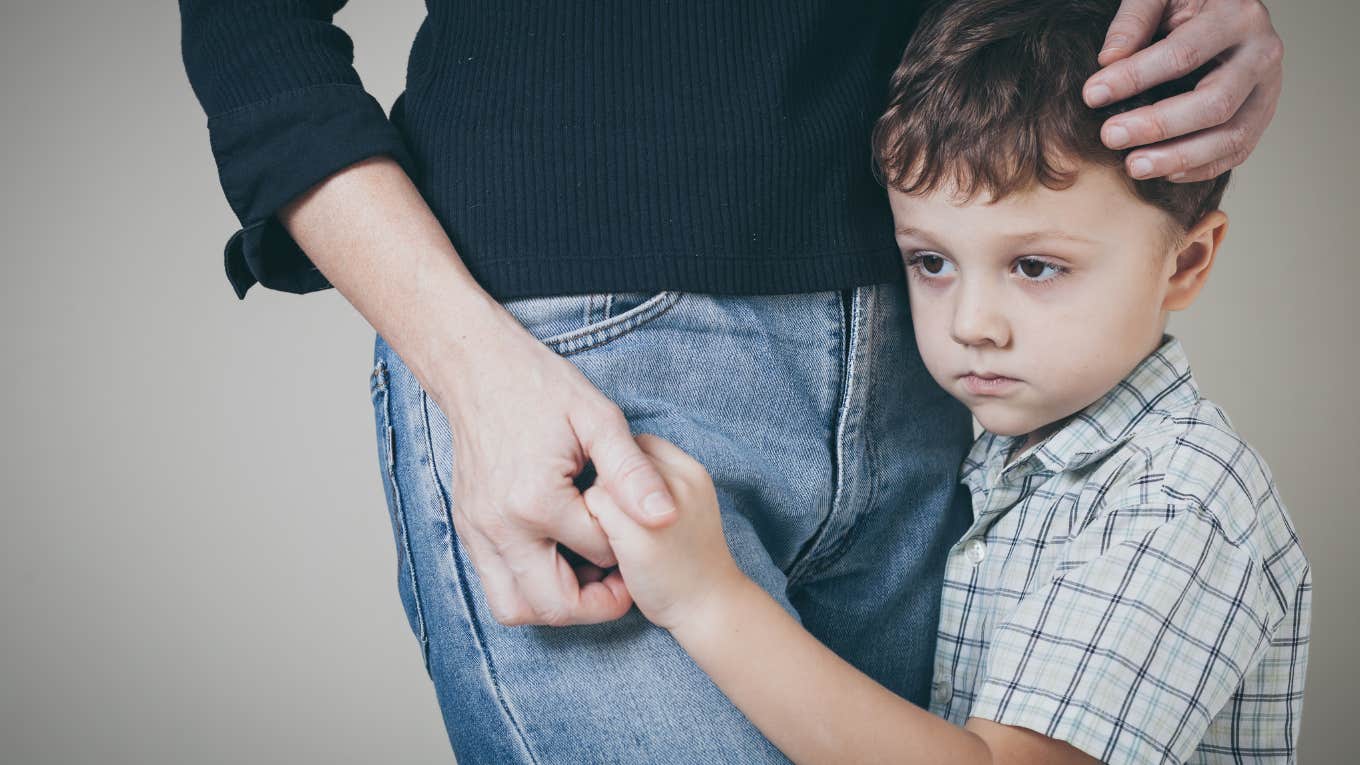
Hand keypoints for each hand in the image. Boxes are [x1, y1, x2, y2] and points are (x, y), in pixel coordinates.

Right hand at [435, 311, 681, 626]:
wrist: (477, 368)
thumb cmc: (541, 387)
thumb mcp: (599, 420)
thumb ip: (633, 473)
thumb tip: (666, 515)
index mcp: (537, 501)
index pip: (600, 553)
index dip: (630, 547)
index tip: (643, 531)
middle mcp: (501, 527)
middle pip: (555, 605)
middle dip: (597, 603)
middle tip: (622, 579)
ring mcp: (478, 532)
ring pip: (516, 608)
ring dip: (557, 605)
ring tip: (587, 574)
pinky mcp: (467, 530)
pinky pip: (496, 587)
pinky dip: (530, 589)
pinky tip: (558, 558)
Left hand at [582, 434, 747, 631]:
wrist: (710, 604)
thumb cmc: (692, 556)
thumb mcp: (688, 505)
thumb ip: (659, 481)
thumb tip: (611, 464)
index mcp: (692, 472)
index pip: (639, 444)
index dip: (624, 466)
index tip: (625, 494)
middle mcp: (677, 483)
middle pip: (617, 456)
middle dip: (608, 479)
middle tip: (616, 513)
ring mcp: (656, 508)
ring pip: (600, 479)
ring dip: (596, 501)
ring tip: (611, 529)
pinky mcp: (634, 534)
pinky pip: (592, 508)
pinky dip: (588, 522)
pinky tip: (603, 542)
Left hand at [1083, 0, 1283, 181]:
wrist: (1227, 8)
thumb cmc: (1188, 1)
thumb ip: (1134, 19)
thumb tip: (1108, 60)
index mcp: (1238, 15)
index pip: (1183, 54)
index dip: (1134, 77)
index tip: (1092, 95)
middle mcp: (1261, 54)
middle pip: (1214, 103)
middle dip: (1158, 125)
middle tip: (1110, 136)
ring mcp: (1267, 88)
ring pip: (1232, 136)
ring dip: (1179, 157)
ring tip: (1133, 166)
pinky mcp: (1263, 114)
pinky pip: (1238, 151)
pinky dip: (1201, 168)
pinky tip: (1163, 172)